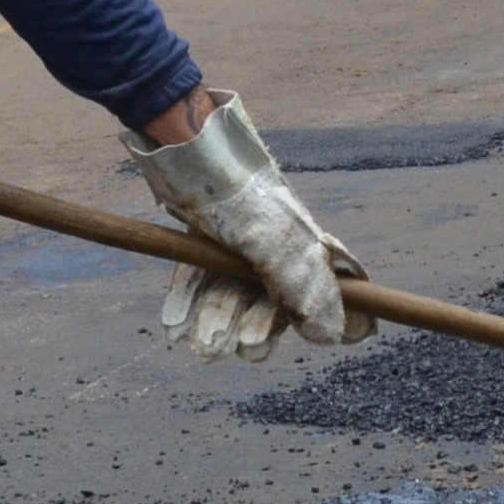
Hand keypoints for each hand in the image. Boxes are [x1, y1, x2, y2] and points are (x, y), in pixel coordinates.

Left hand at [126, 91, 375, 362]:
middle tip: (230, 345)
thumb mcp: (277, 248)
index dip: (303, 321)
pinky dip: (188, 305)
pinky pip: (197, 284)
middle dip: (247, 328)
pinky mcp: (203, 245)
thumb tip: (328, 336)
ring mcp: (236, 249)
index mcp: (301, 250)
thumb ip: (304, 290)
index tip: (279, 344)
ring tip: (199, 342)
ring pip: (228, 298)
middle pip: (265, 304)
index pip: (315, 296)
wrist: (193, 158)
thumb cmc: (243, 201)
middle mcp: (272, 253)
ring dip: (213, 321)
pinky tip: (175, 327)